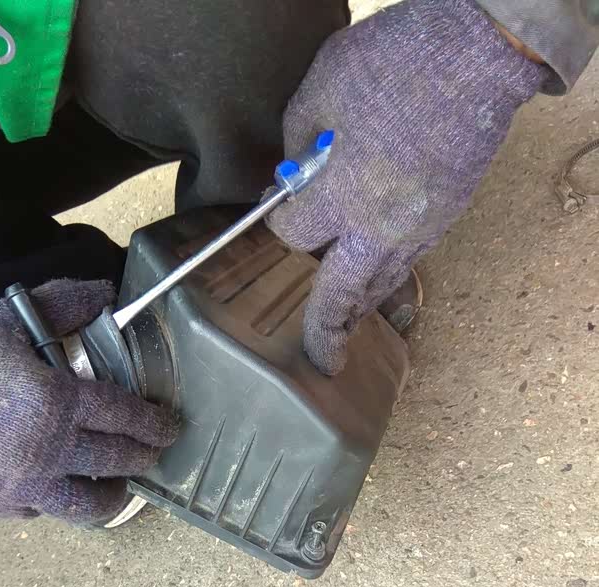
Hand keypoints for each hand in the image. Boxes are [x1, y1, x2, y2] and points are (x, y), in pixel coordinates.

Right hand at [0, 280, 177, 521]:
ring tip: (116, 488)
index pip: (124, 416)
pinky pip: (36, 510)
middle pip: (113, 461)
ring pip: (79, 503)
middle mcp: (46, 452)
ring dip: (106, 496)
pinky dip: (51, 499)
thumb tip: (105, 292)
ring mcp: (17, 485)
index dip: (153, 423)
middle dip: (142, 458)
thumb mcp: (4, 317)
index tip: (170, 428)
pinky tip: (53, 488)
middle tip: (154, 456)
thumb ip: (62, 303)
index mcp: (56, 402)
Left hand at [267, 0, 545, 373]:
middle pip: (340, 295)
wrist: (481, 54)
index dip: (277, 221)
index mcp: (339, 196)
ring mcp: (417, 227)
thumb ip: (298, 134)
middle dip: (325, 332)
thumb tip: (294, 167)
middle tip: (323, 360)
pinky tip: (379, 272)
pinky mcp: (445, 217)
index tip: (275, 207)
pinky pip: (409, 260)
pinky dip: (388, 273)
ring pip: (381, 284)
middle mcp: (377, 226)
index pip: (292, 233)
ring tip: (347, 323)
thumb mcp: (323, 85)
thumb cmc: (398, 61)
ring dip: (360, 306)